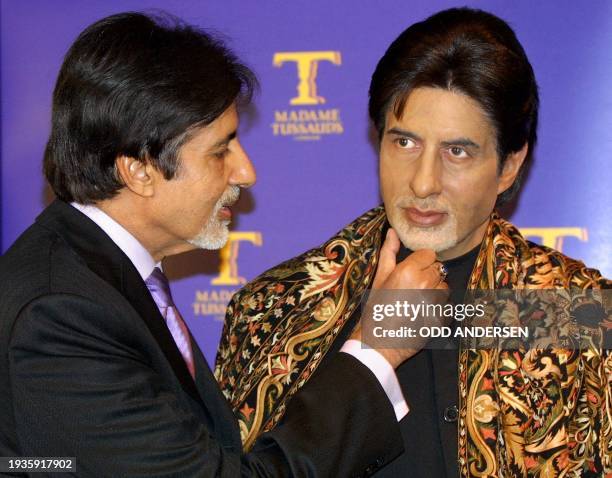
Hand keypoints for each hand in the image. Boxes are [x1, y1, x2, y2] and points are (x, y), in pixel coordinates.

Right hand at [350, 228, 448, 367]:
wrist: (379, 342)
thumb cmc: (376, 308)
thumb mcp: (379, 278)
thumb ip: (389, 252)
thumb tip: (393, 231)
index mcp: (409, 271)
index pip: (429, 254)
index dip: (420, 262)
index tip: (410, 272)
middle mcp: (425, 283)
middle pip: (438, 269)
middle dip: (428, 275)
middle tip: (411, 288)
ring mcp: (435, 301)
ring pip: (444, 286)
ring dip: (434, 290)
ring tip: (416, 301)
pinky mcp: (441, 317)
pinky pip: (445, 304)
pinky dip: (437, 307)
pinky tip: (421, 313)